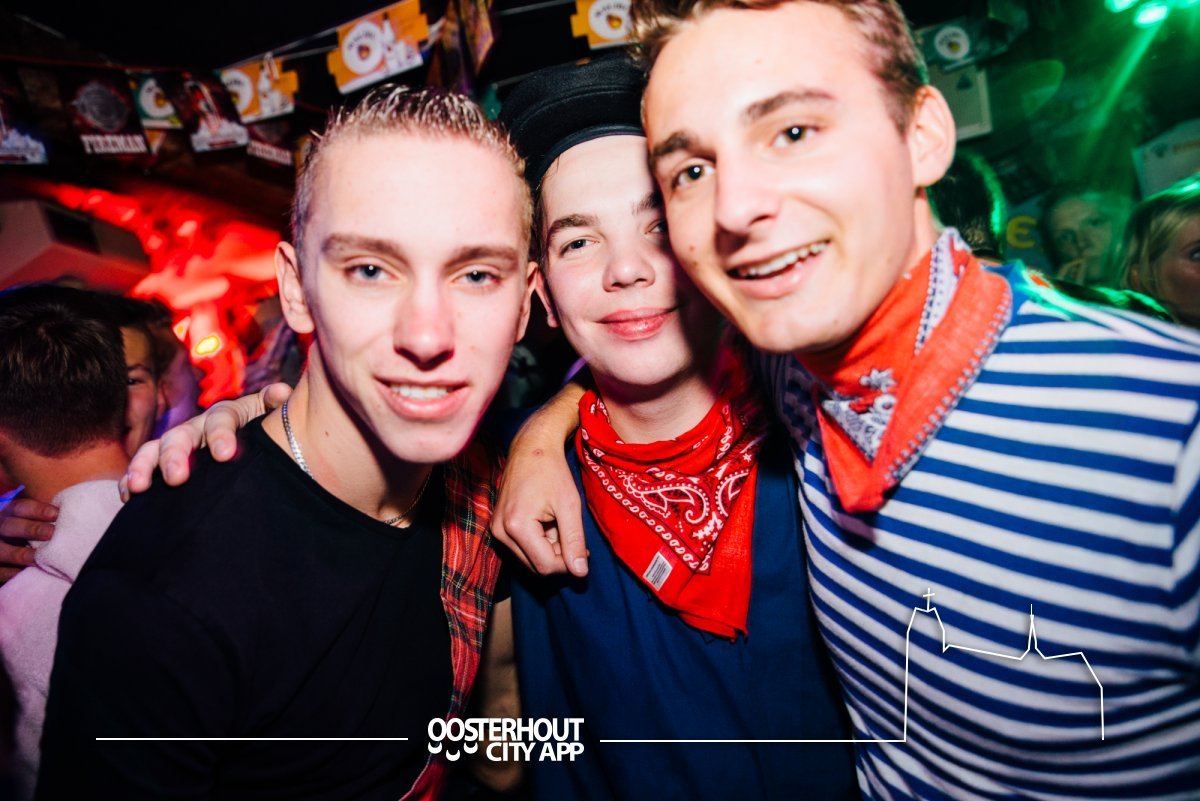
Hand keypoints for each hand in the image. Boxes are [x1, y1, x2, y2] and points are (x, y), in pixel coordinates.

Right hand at [0, 496, 57, 582]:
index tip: (57, 514)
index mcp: (10, 515)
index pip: (20, 507)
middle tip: (51, 533)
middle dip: (30, 528)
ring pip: (1, 549)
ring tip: (36, 557)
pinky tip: (23, 573)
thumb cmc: (35, 537)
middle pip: (9, 525)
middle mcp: (0, 530)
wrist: (8, 559)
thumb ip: (51, 519)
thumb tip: (80, 512)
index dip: (37, 509)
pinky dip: (10, 572)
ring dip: (18, 553)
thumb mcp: (36, 524)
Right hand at [121, 383, 291, 498]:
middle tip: (176, 478)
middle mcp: (198, 429)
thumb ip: (275, 406)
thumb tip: (282, 393)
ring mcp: (178, 448)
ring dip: (144, 466)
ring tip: (138, 486)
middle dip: (175, 456)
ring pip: (155, 451)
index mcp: (227, 416)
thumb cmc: (270, 439)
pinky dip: (133, 481)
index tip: (225, 455)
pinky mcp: (164, 469)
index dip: (221, 435)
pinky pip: (143, 471)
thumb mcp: (275, 420)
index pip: (221, 419)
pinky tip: (128, 495)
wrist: (259, 460)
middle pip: (181, 436)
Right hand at [491, 383, 588, 576]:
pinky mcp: (497, 526)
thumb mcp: (570, 505)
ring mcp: (496, 529)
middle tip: (571, 532)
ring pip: (529, 559)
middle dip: (558, 555)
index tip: (584, 549)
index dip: (568, 563)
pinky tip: (547, 522)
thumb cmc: (552, 471)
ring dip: (548, 549)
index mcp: (516, 527)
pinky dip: (538, 541)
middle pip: (536, 566)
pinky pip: (521, 548)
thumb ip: (574, 541)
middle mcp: (500, 532)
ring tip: (557, 522)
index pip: (546, 566)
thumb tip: (580, 572)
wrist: (531, 448)